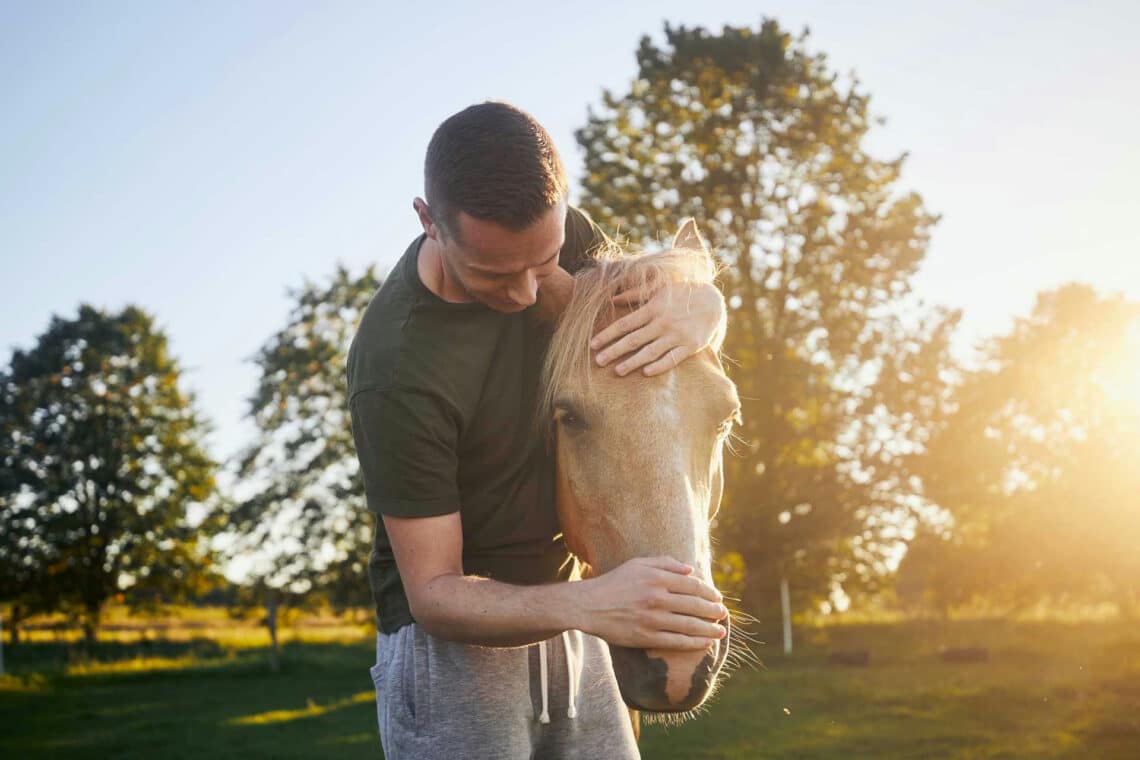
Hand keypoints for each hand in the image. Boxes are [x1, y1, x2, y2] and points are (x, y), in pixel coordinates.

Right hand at [572, 556, 727, 649]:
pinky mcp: (647, 637)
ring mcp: (652, 619)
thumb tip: (690, 569)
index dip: (709, 592)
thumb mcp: (638, 564)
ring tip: (721, 632)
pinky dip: (694, 643)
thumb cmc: (615, 582)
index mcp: (657, 578)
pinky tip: (705, 643)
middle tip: (723, 614)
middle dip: (713, 611)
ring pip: (689, 625)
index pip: (692, 585)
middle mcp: (657, 598)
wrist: (589, 605)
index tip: (718, 597)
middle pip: (695, 605)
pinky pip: (677, 642)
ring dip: (709, 629)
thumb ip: (665, 563)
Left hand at [590, 281, 725, 376]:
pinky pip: (672, 359)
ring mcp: (676, 336)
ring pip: (650, 351)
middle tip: (598, 362)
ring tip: (617, 371)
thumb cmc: (681, 295)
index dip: (607, 335)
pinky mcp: (690, 346)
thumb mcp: (659, 289)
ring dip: (632, 362)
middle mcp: (662, 323)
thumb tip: (613, 299)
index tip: (592, 344)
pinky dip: (659, 366)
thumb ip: (635, 294)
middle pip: (633, 339)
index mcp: (652, 308)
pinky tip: (646, 372)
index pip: (624, 324)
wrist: (713, 301)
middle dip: (614, 351)